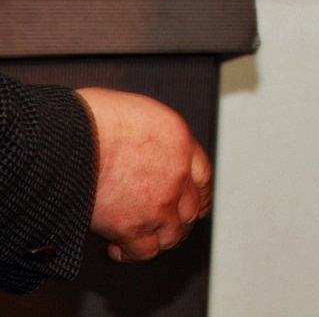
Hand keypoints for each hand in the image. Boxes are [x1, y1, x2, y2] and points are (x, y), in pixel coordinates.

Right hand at [76, 88, 212, 261]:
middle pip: (191, 208)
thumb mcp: (134, 113)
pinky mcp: (134, 225)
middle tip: (161, 225)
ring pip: (173, 233)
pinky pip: (144, 251)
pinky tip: (118, 249)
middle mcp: (177, 172)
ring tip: (140, 239)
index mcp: (178, 139)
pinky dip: (132, 254)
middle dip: (178, 221)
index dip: (197, 194)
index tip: (193, 203)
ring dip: (158, 239)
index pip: (202, 174)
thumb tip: (136, 149)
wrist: (69, 137)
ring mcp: (160, 200)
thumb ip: (147, 136)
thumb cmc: (89, 118)